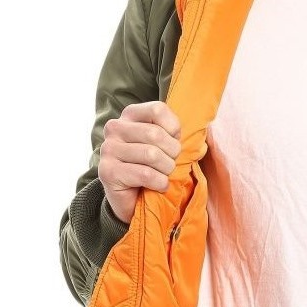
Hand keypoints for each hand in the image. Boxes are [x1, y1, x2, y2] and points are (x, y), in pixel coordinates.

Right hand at [98, 100, 181, 223]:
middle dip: (172, 153)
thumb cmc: (154, 165)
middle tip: (171, 163)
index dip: (173, 129)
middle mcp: (115, 128)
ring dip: (166, 169)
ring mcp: (108, 149)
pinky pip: (145, 174)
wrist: (133, 197)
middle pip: (155, 134)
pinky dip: (159, 182)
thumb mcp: (167, 144)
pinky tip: (157, 185)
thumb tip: (199, 140)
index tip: (173, 141)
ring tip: (163, 175)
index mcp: (130, 114)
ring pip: (151, 155)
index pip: (157, 109)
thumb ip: (179, 135)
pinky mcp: (107, 171)